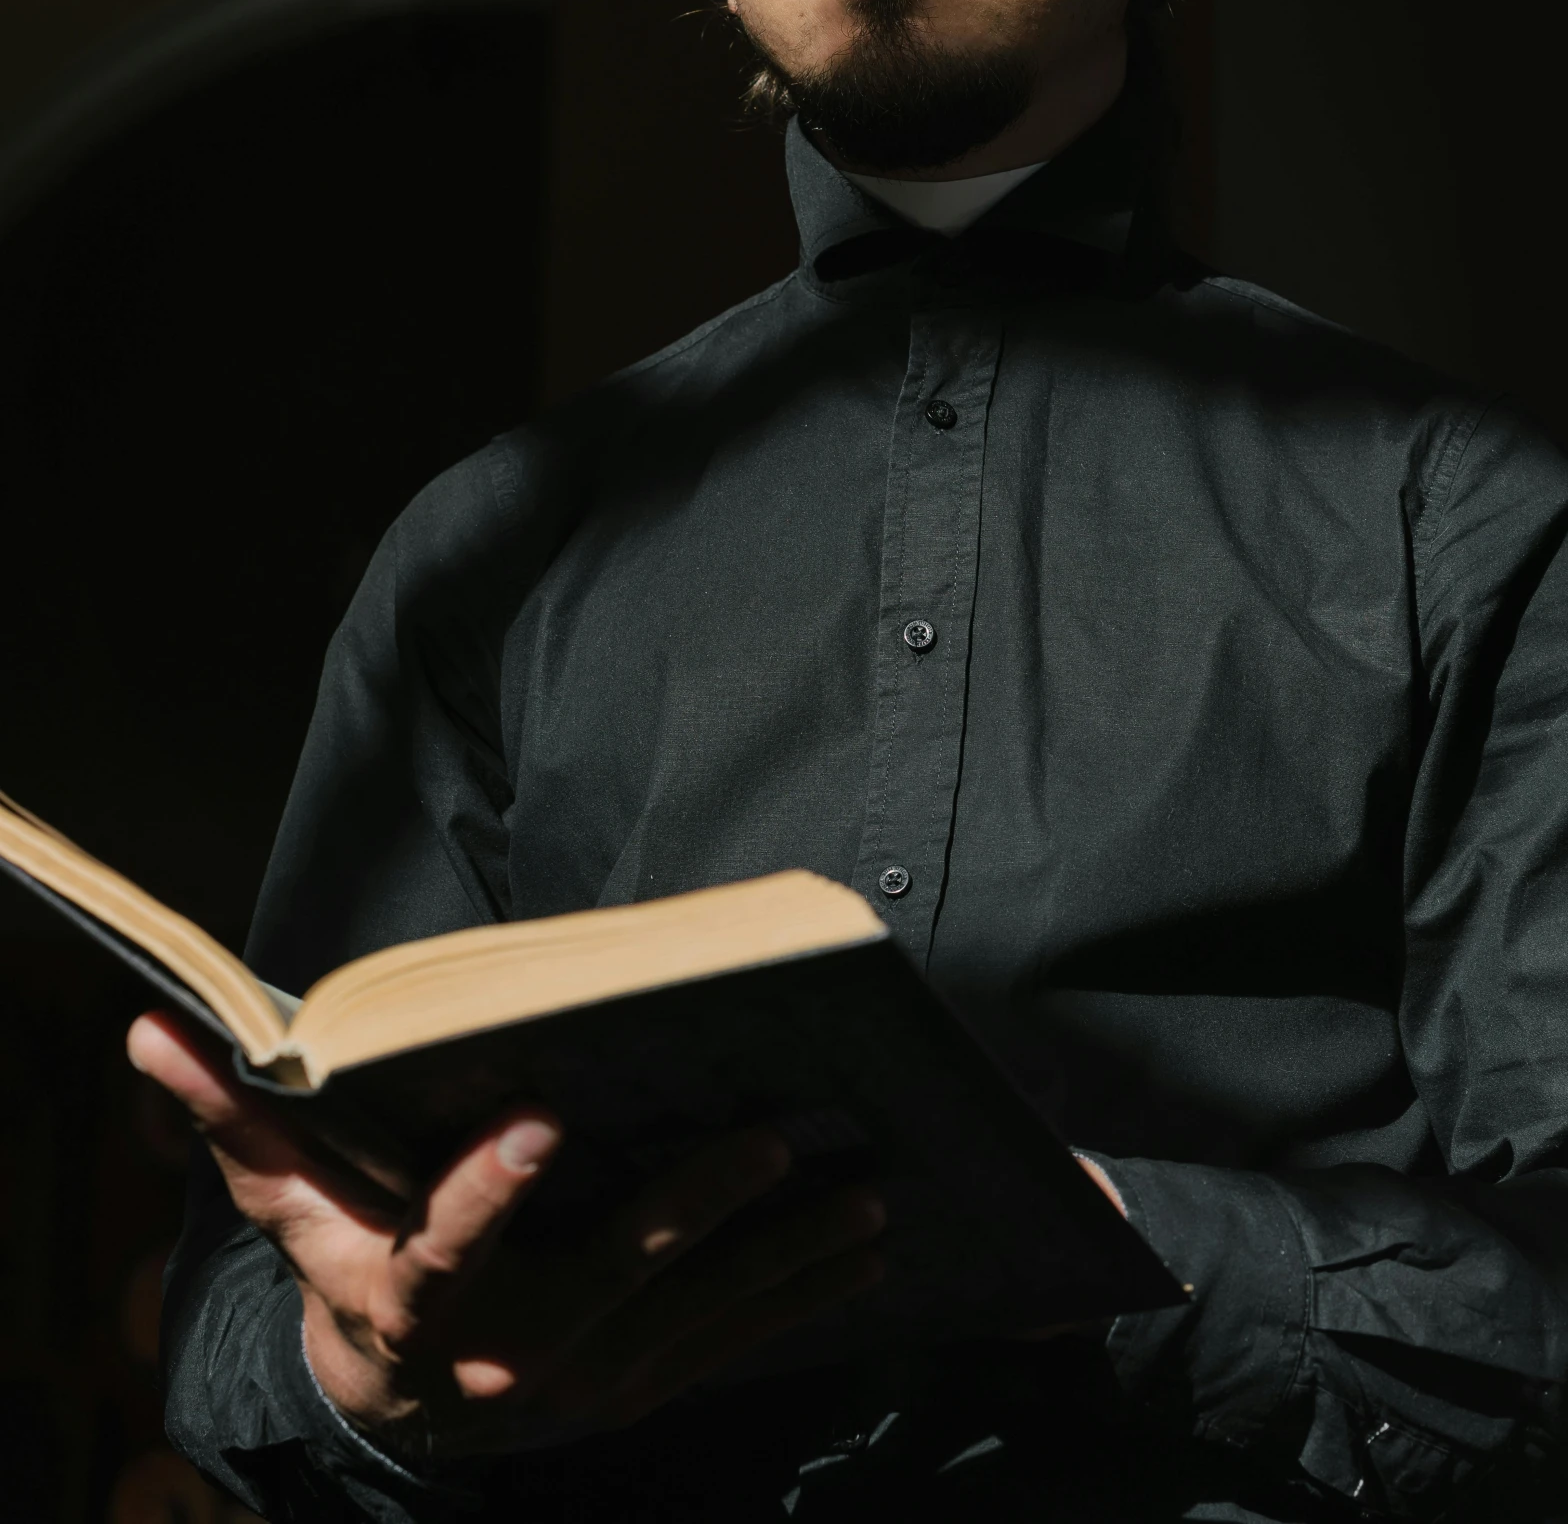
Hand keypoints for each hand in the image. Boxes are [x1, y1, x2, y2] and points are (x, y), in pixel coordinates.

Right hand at [128, 1011, 884, 1457]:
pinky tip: (866, 1256)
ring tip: (865, 1198)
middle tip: (772, 1135)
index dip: (487, 1189)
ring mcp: (582, 1384)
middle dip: (698, 1208)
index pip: (443, 1249)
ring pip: (693, 1317)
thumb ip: (237, 1122)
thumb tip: (153, 1030)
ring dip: (785, 1258)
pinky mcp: (636, 1391)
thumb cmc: (345, 1272)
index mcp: (412, 1302)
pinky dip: (798, 1303)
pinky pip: (726, 1348)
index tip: (540, 1116)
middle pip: (609, 1278)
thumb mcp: (287, 1205)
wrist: (395, 1411)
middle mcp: (503, 1355)